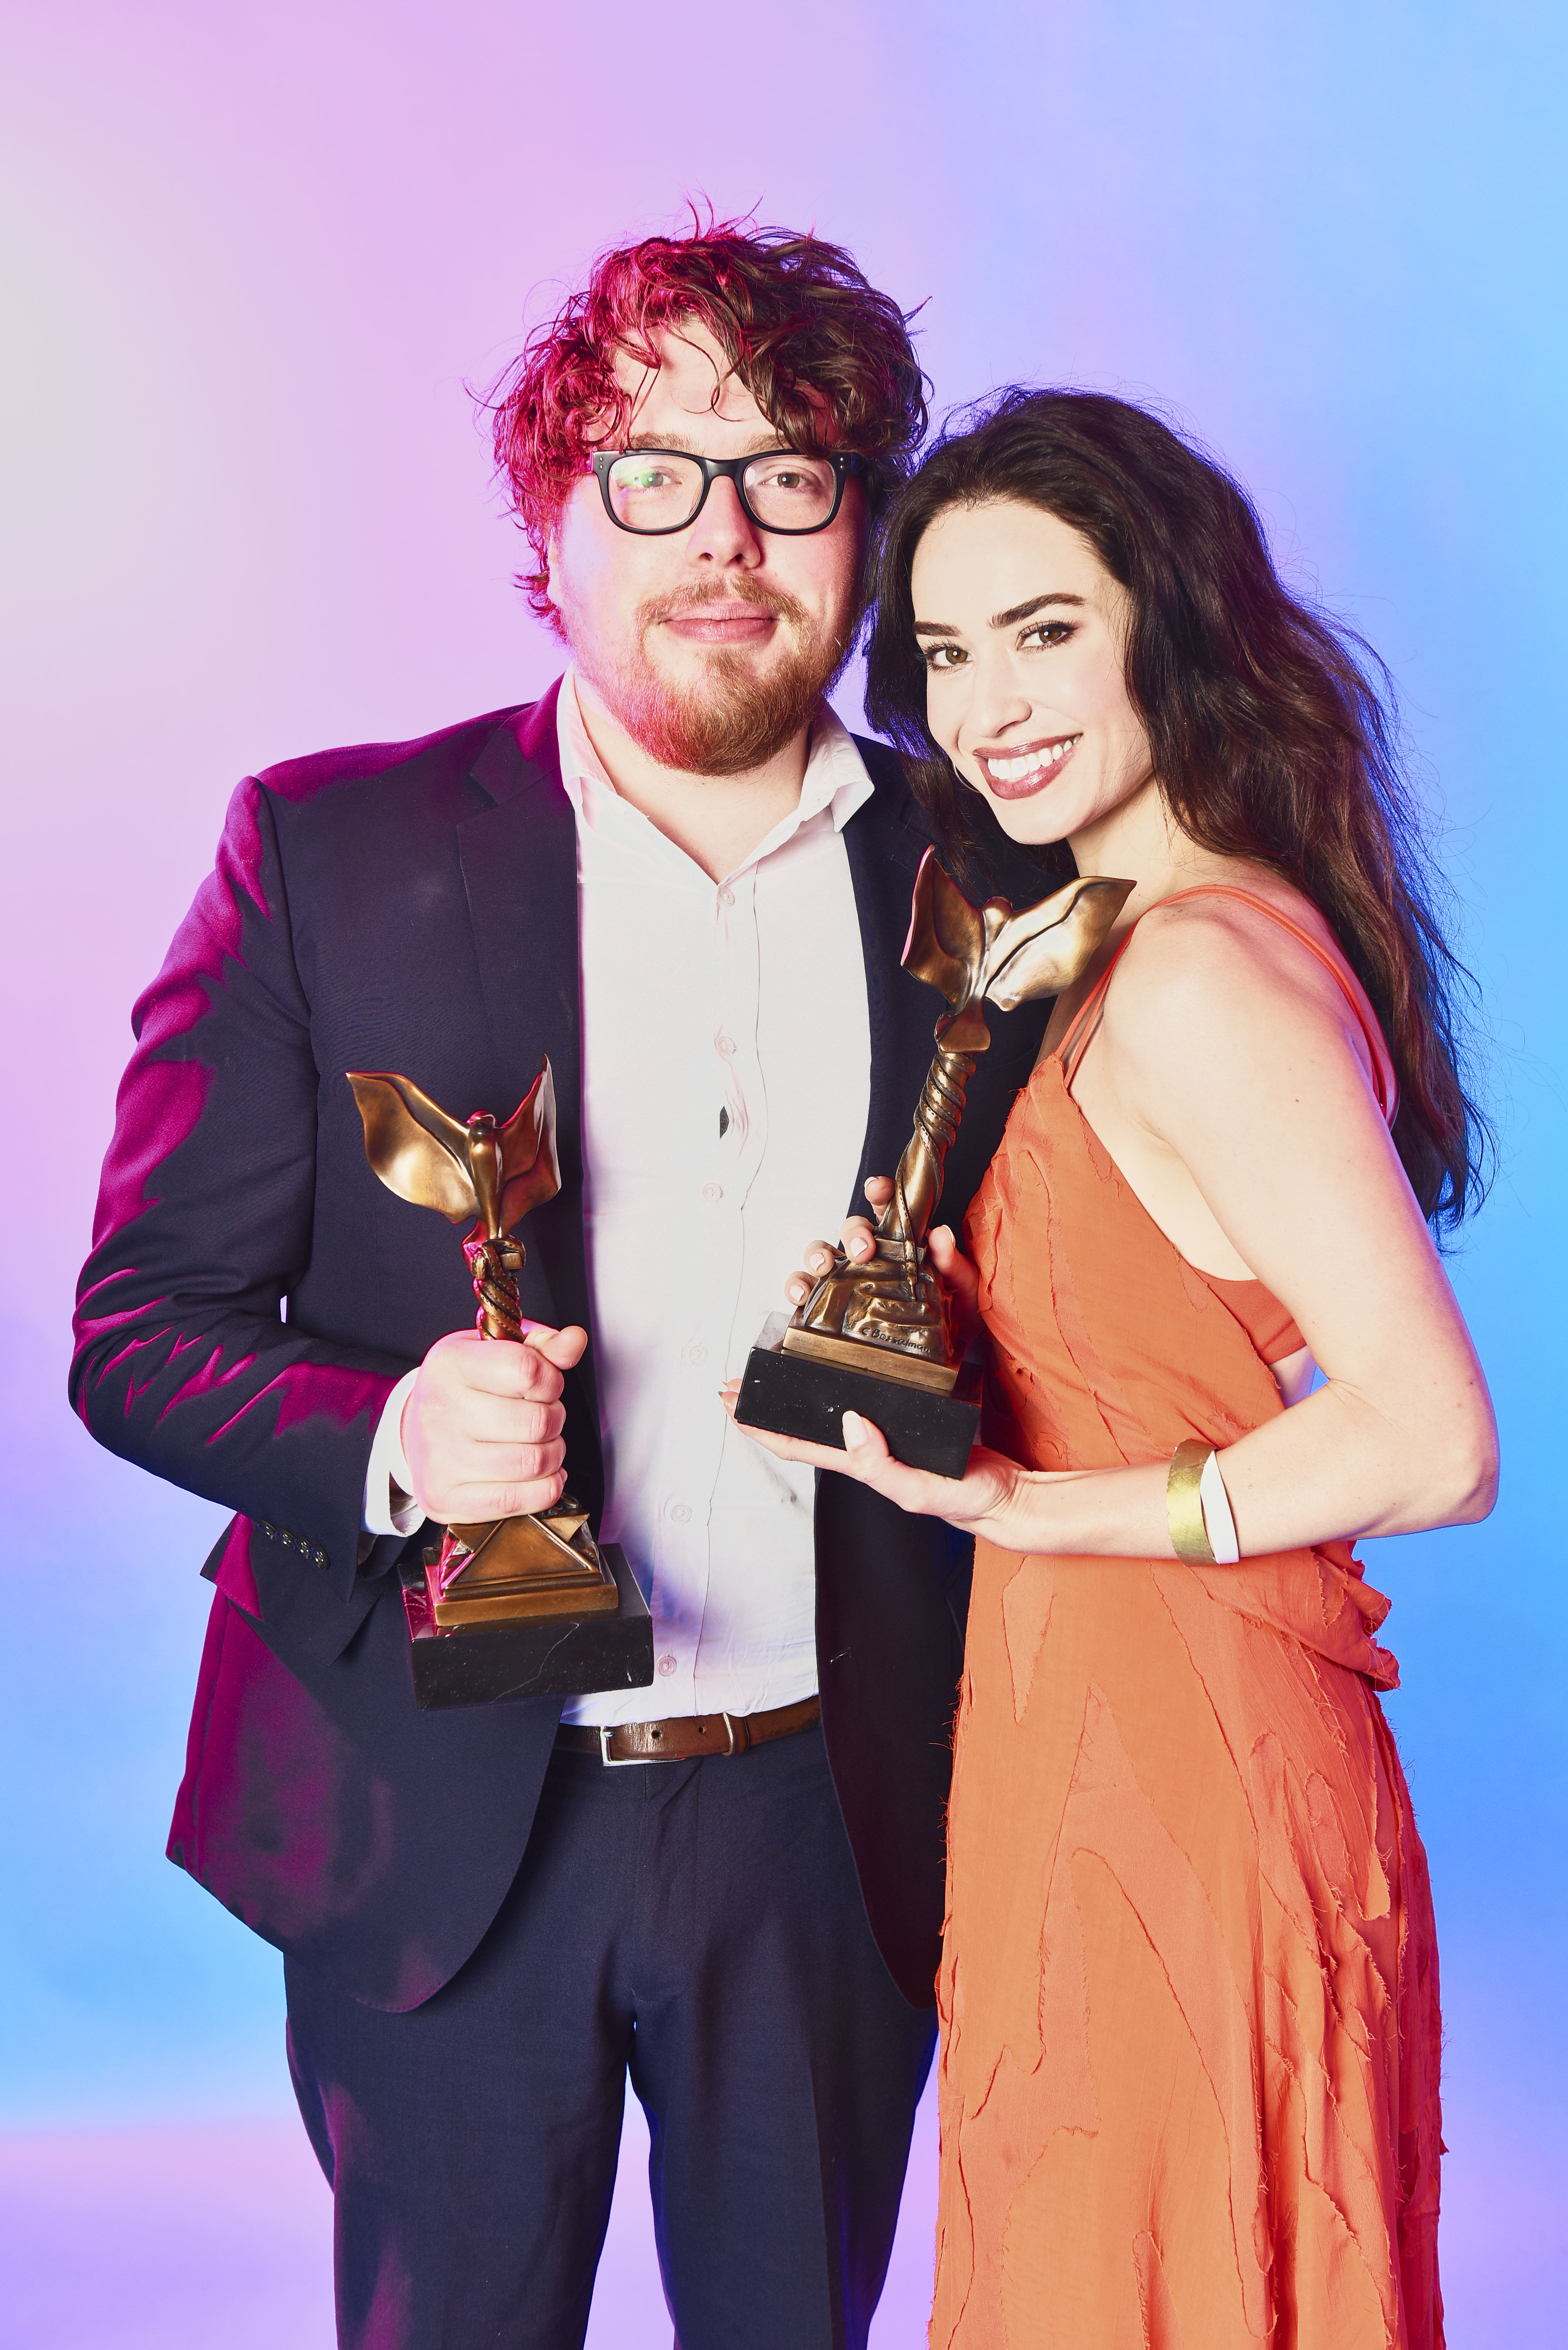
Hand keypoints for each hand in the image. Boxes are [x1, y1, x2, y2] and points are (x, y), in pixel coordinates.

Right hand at [402, 1323, 587, 1523]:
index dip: (552, 1379)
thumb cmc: (460, 1389)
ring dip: (552, 1455)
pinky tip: (537, 1475)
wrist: (413, 1432)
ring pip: (533, 1463)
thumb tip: (574, 1341)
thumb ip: (542, 1347)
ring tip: (539, 1444)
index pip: (526, 1370)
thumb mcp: (494, 1353)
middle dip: (555, 1419)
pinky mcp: (446, 1498)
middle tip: (544, 1417)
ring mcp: (441, 1458)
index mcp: (452, 1365)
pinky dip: (543, 1489)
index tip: (545, 1384)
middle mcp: (441, 1411)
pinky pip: (518, 1500)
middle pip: (537, 1421)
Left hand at [719, 1380, 1019, 1531]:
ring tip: (776, 1367)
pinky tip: (841, 1370)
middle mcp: (867, 1448)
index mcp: (861, 1464)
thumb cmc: (964, 1499)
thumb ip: (881, 1465)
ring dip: (799, 1392)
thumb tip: (848, 1424)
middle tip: (736, 1381)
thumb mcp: (918, 1488)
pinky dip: (843, 1384)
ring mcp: (887, 1435)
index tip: (731, 1403)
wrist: (1005, 1497)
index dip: (760, 1426)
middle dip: (767, 1405)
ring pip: (831, 1411)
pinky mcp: (909, 1422)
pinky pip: (866, 1400)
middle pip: (805, 1425)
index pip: (797, 1444)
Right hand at [783, 1176, 983, 1352]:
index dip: (879, 1194)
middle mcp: (872, 1258)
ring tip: (825, 1268)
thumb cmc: (953, 1317)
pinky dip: (797, 1288)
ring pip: (822, 1255)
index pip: (886, 1210)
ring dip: (818, 1255)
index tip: (877, 1189)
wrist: (946, 1359)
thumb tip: (941, 1236)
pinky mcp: (833, 1308)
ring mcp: (849, 1281)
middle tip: (864, 1250)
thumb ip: (954, 1264)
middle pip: (850, 1230)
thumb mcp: (963, 1290)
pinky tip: (802, 1296)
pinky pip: (807, 1291)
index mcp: (901, 1244)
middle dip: (852, 1233)